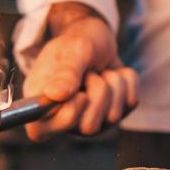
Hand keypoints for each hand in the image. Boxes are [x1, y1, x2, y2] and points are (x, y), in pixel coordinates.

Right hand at [22, 2, 138, 141]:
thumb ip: (65, 73)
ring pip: (113, 116)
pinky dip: (127, 81)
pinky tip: (113, 73)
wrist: (94, 38)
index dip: (67, 114)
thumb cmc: (74, 43)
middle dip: (97, 92)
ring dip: (113, 83)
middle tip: (90, 73)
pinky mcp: (112, 115)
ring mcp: (88, 120)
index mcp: (39, 104)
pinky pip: (130, 102)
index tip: (78, 92)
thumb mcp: (70, 50)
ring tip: (100, 70)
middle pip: (88, 127)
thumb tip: (55, 96)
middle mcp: (61, 118)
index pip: (41, 132)